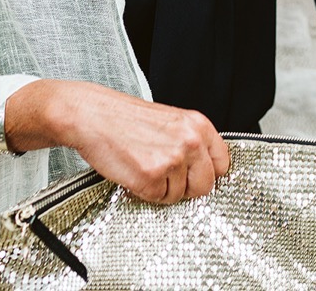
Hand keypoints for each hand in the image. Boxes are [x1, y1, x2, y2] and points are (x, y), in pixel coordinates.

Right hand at [16, 80, 229, 203]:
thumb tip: (205, 169)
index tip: (196, 175)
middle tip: (167, 176)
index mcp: (198, 125)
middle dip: (187, 187)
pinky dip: (146, 192)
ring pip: (180, 195)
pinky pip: (158, 199)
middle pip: (206, 185)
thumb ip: (191, 142)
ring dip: (163, 188)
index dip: (208, 173)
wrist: (92, 115)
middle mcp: (190, 142)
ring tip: (145, 166)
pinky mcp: (151, 177)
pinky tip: (135, 172)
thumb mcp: (170, 121)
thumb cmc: (125, 118)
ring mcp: (171, 160)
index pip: (222, 163)